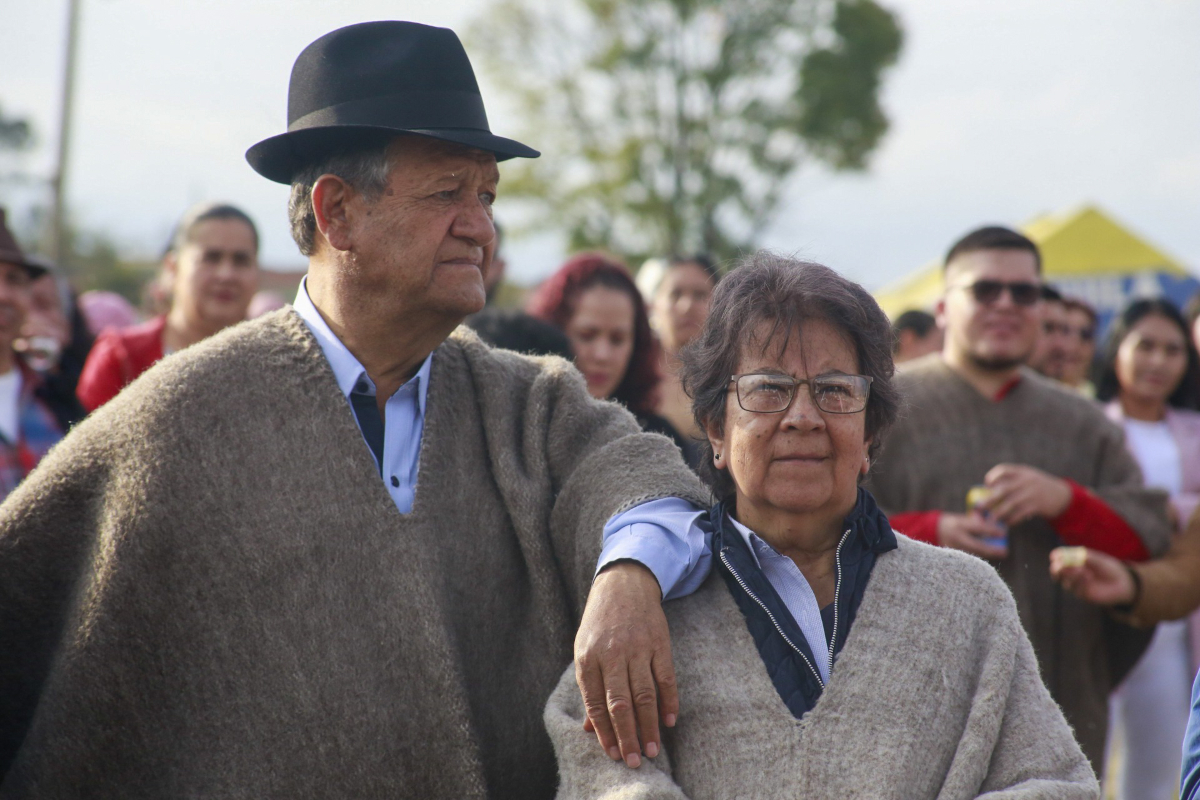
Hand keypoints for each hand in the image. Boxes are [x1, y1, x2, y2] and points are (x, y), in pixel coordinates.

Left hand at [574, 562, 676, 768]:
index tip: (613, 754)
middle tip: (635, 761)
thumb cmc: (600, 623)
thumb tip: (589, 728)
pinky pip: (666, 678)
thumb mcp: (585, 650)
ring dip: (649, 726)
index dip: (604, 732)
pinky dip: (670, 702)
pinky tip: (670, 721)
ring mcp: (637, 648)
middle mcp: (612, 654)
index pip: (595, 704)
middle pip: (620, 704)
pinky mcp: (659, 643)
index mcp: (588, 658)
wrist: (623, 583)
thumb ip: (589, 687)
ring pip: (644, 695)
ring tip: (653, 750)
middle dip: (628, 736)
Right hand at [937, 512, 1008, 559]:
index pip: (977, 528)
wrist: (931, 531)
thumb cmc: (951, 523)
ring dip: (987, 554)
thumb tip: (994, 527)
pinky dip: (978, 559)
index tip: (1003, 533)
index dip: (991, 531)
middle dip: (992, 550)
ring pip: (973, 555)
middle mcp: (956, 538)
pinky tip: (987, 558)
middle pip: (977, 546)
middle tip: (1005, 552)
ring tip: (999, 554)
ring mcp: (953, 549)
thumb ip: (976, 523)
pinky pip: (968, 559)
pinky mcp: (951, 557)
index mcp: (958, 525)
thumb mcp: (962, 519)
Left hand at [982, 464, 1071, 525]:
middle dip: (990, 499)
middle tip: (980, 507)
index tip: (987, 484)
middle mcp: (1026, 481)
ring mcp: (1032, 493)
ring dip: (999, 513)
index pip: (1004, 470)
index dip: (993, 476)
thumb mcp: (1028, 478)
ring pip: (1011, 504)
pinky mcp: (1037, 505)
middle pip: (1004, 489)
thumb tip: (989, 492)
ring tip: (991, 519)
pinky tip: (1006, 523)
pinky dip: (1012, 519)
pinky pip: (1020, 513)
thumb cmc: (1039, 488)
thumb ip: (1013, 481)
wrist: (1063, 496)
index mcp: (1023, 471)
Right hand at [1049, 547, 1137, 606]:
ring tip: (1082, 571)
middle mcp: (1072, 572)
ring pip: (1065, 581)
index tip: (1055, 556)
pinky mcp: (1082, 594)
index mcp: (1074, 560)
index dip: (1056, 557)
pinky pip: (1076, 588)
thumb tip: (1068, 556)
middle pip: (1057, 571)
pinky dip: (1080, 581)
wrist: (1123, 583)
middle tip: (1058, 567)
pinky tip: (1088, 577)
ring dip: (1071, 575)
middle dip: (1056, 569)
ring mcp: (1076, 583)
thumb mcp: (1097, 559)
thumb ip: (1083, 557)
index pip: (1059, 558)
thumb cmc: (1109, 568)